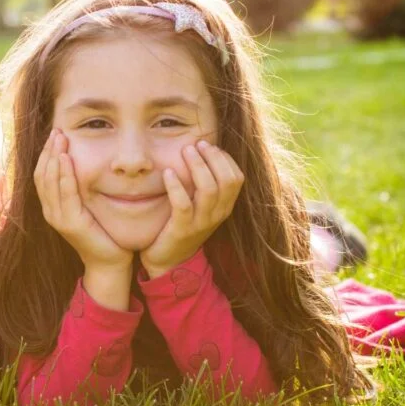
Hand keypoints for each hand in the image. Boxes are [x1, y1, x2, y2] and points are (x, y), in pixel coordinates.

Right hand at [35, 129, 131, 271]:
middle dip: (48, 151)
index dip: (46, 154)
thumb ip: (81, 189)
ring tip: (60, 139)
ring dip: (54, 157)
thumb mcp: (88, 206)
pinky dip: (65, 174)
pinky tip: (68, 158)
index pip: (42, 175)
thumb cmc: (103, 234)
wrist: (110, 263)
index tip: (55, 134)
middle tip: (56, 131)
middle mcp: (50, 212)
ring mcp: (58, 218)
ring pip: (50, 181)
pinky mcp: (71, 223)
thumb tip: (84, 164)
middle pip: (42, 174)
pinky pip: (65, 193)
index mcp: (52, 207)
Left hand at [140, 141, 243, 277]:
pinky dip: (176, 186)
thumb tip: (200, 150)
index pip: (236, 177)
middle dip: (212, 157)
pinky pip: (183, 204)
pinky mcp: (182, 230)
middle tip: (196, 144)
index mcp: (225, 206)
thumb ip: (204, 184)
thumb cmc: (182, 225)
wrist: (169, 262)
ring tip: (185, 151)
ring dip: (197, 166)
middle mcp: (218, 214)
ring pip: (209, 189)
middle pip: (227, 180)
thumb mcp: (200, 205)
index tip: (207, 145)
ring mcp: (201, 223)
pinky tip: (168, 173)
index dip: (224, 158)